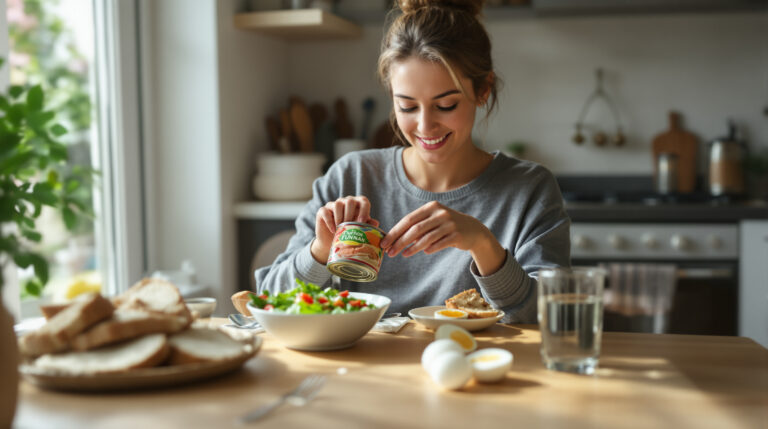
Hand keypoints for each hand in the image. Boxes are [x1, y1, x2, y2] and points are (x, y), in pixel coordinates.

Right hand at [310, 196, 379, 262]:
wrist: (332, 243)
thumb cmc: (349, 234)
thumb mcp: (359, 230)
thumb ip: (367, 225)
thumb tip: (376, 223)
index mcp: (357, 205)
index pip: (363, 201)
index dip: (364, 210)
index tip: (362, 221)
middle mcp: (345, 202)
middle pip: (349, 201)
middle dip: (351, 214)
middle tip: (349, 226)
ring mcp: (333, 205)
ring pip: (337, 204)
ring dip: (340, 217)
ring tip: (340, 228)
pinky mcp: (322, 211)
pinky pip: (325, 211)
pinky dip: (330, 221)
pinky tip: (333, 230)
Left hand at [380, 201, 504, 274]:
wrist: (473, 230)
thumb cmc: (447, 226)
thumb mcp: (433, 220)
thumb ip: (417, 226)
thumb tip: (395, 239)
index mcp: (431, 207)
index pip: (408, 220)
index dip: (395, 232)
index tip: (384, 242)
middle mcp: (440, 213)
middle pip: (415, 229)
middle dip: (400, 241)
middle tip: (389, 252)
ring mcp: (449, 224)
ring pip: (426, 238)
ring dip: (412, 248)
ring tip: (403, 254)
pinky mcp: (457, 235)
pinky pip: (439, 244)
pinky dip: (429, 248)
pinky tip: (423, 252)